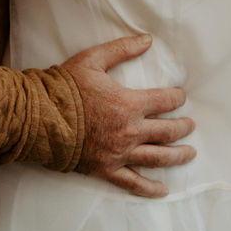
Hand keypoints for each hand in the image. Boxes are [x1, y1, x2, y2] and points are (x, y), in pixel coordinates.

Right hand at [60, 34, 195, 197]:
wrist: (40, 117)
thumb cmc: (65, 87)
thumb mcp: (92, 60)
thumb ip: (121, 49)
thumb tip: (148, 40)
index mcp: (128, 104)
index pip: (164, 101)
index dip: (176, 98)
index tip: (181, 96)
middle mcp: (130, 131)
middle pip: (167, 131)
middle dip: (182, 127)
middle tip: (190, 125)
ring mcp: (120, 153)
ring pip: (158, 158)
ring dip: (177, 155)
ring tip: (189, 153)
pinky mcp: (107, 169)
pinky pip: (133, 182)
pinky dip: (150, 188)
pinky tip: (163, 190)